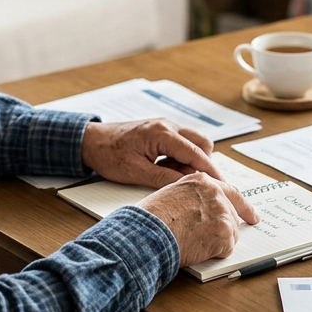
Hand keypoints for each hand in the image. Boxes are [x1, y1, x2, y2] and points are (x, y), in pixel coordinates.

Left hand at [82, 119, 219, 188]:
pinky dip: (180, 157)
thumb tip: (188, 185)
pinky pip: (182, 143)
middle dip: (203, 164)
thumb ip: (165, 178)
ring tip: (171, 175)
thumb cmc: (108, 154)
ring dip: (190, 161)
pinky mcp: (162, 131)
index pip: (196, 153)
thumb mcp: (136, 172)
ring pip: (194, 143)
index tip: (221, 185)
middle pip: (202, 144)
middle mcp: (168, 125)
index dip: (211, 171)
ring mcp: (166, 126)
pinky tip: (165, 169)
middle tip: (192, 182)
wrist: (90, 141)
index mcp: (162, 134)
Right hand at [136, 172, 260, 266]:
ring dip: (217, 242)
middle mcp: (216, 193)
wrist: (148, 232)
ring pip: (230, 234)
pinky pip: (226, 249)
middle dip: (226, 229)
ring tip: (194, 242)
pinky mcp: (224, 233)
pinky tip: (197, 249)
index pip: (231, 192)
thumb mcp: (171, 195)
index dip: (243, 207)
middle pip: (232, 216)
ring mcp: (222, 213)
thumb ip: (192, 198)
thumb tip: (201, 212)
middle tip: (221, 240)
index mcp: (202, 182)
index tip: (253, 215)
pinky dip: (214, 254)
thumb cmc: (151, 218)